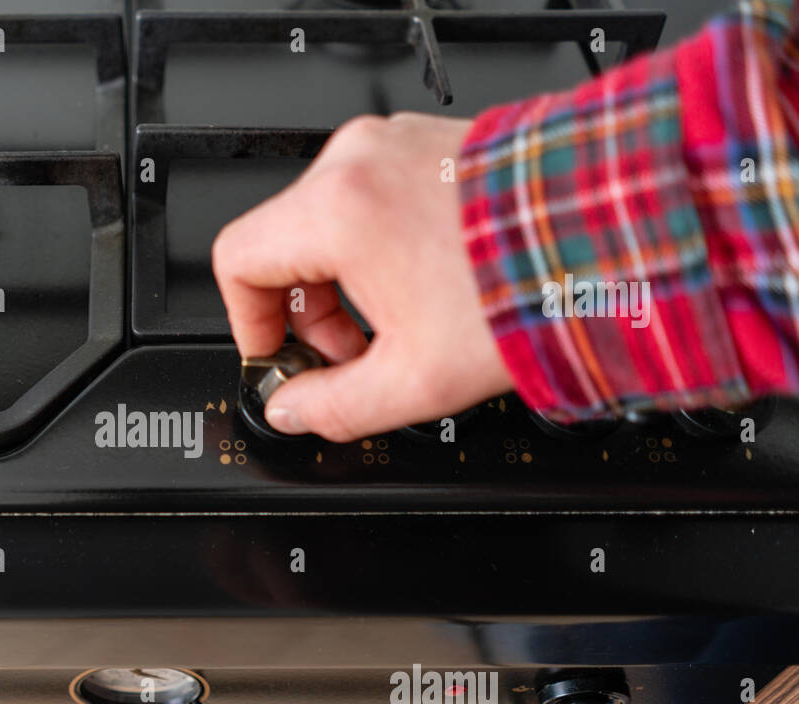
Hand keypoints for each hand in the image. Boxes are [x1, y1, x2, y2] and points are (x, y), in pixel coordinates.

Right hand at [211, 113, 513, 441]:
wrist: (614, 232)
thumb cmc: (532, 286)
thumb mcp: (418, 379)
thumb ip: (334, 406)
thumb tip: (293, 411)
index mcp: (338, 209)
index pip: (238, 260)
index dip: (248, 321)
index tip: (279, 353)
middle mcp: (358, 161)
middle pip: (283, 244)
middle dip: (310, 312)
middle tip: (352, 354)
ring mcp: (395, 144)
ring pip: (326, 222)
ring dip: (346, 282)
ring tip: (398, 323)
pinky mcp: (428, 143)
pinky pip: (370, 198)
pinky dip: (378, 247)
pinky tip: (424, 286)